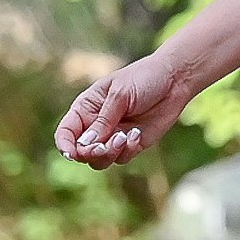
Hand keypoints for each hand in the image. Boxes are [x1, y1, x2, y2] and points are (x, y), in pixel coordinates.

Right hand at [55, 54, 191, 168]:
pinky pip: (122, 158)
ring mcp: (113, 136)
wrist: (174, 80)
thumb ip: (103, 121)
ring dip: (109, 153)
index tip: (72, 153)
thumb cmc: (143, 79)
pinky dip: (128, 150)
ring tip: (124, 137)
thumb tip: (85, 144)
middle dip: (90, 152)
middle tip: (104, 146)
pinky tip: (137, 134)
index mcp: (86, 108)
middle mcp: (96, 125)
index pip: (66, 131)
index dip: (64, 145)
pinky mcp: (131, 144)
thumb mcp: (120, 95)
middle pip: (81, 152)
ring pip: (100, 160)